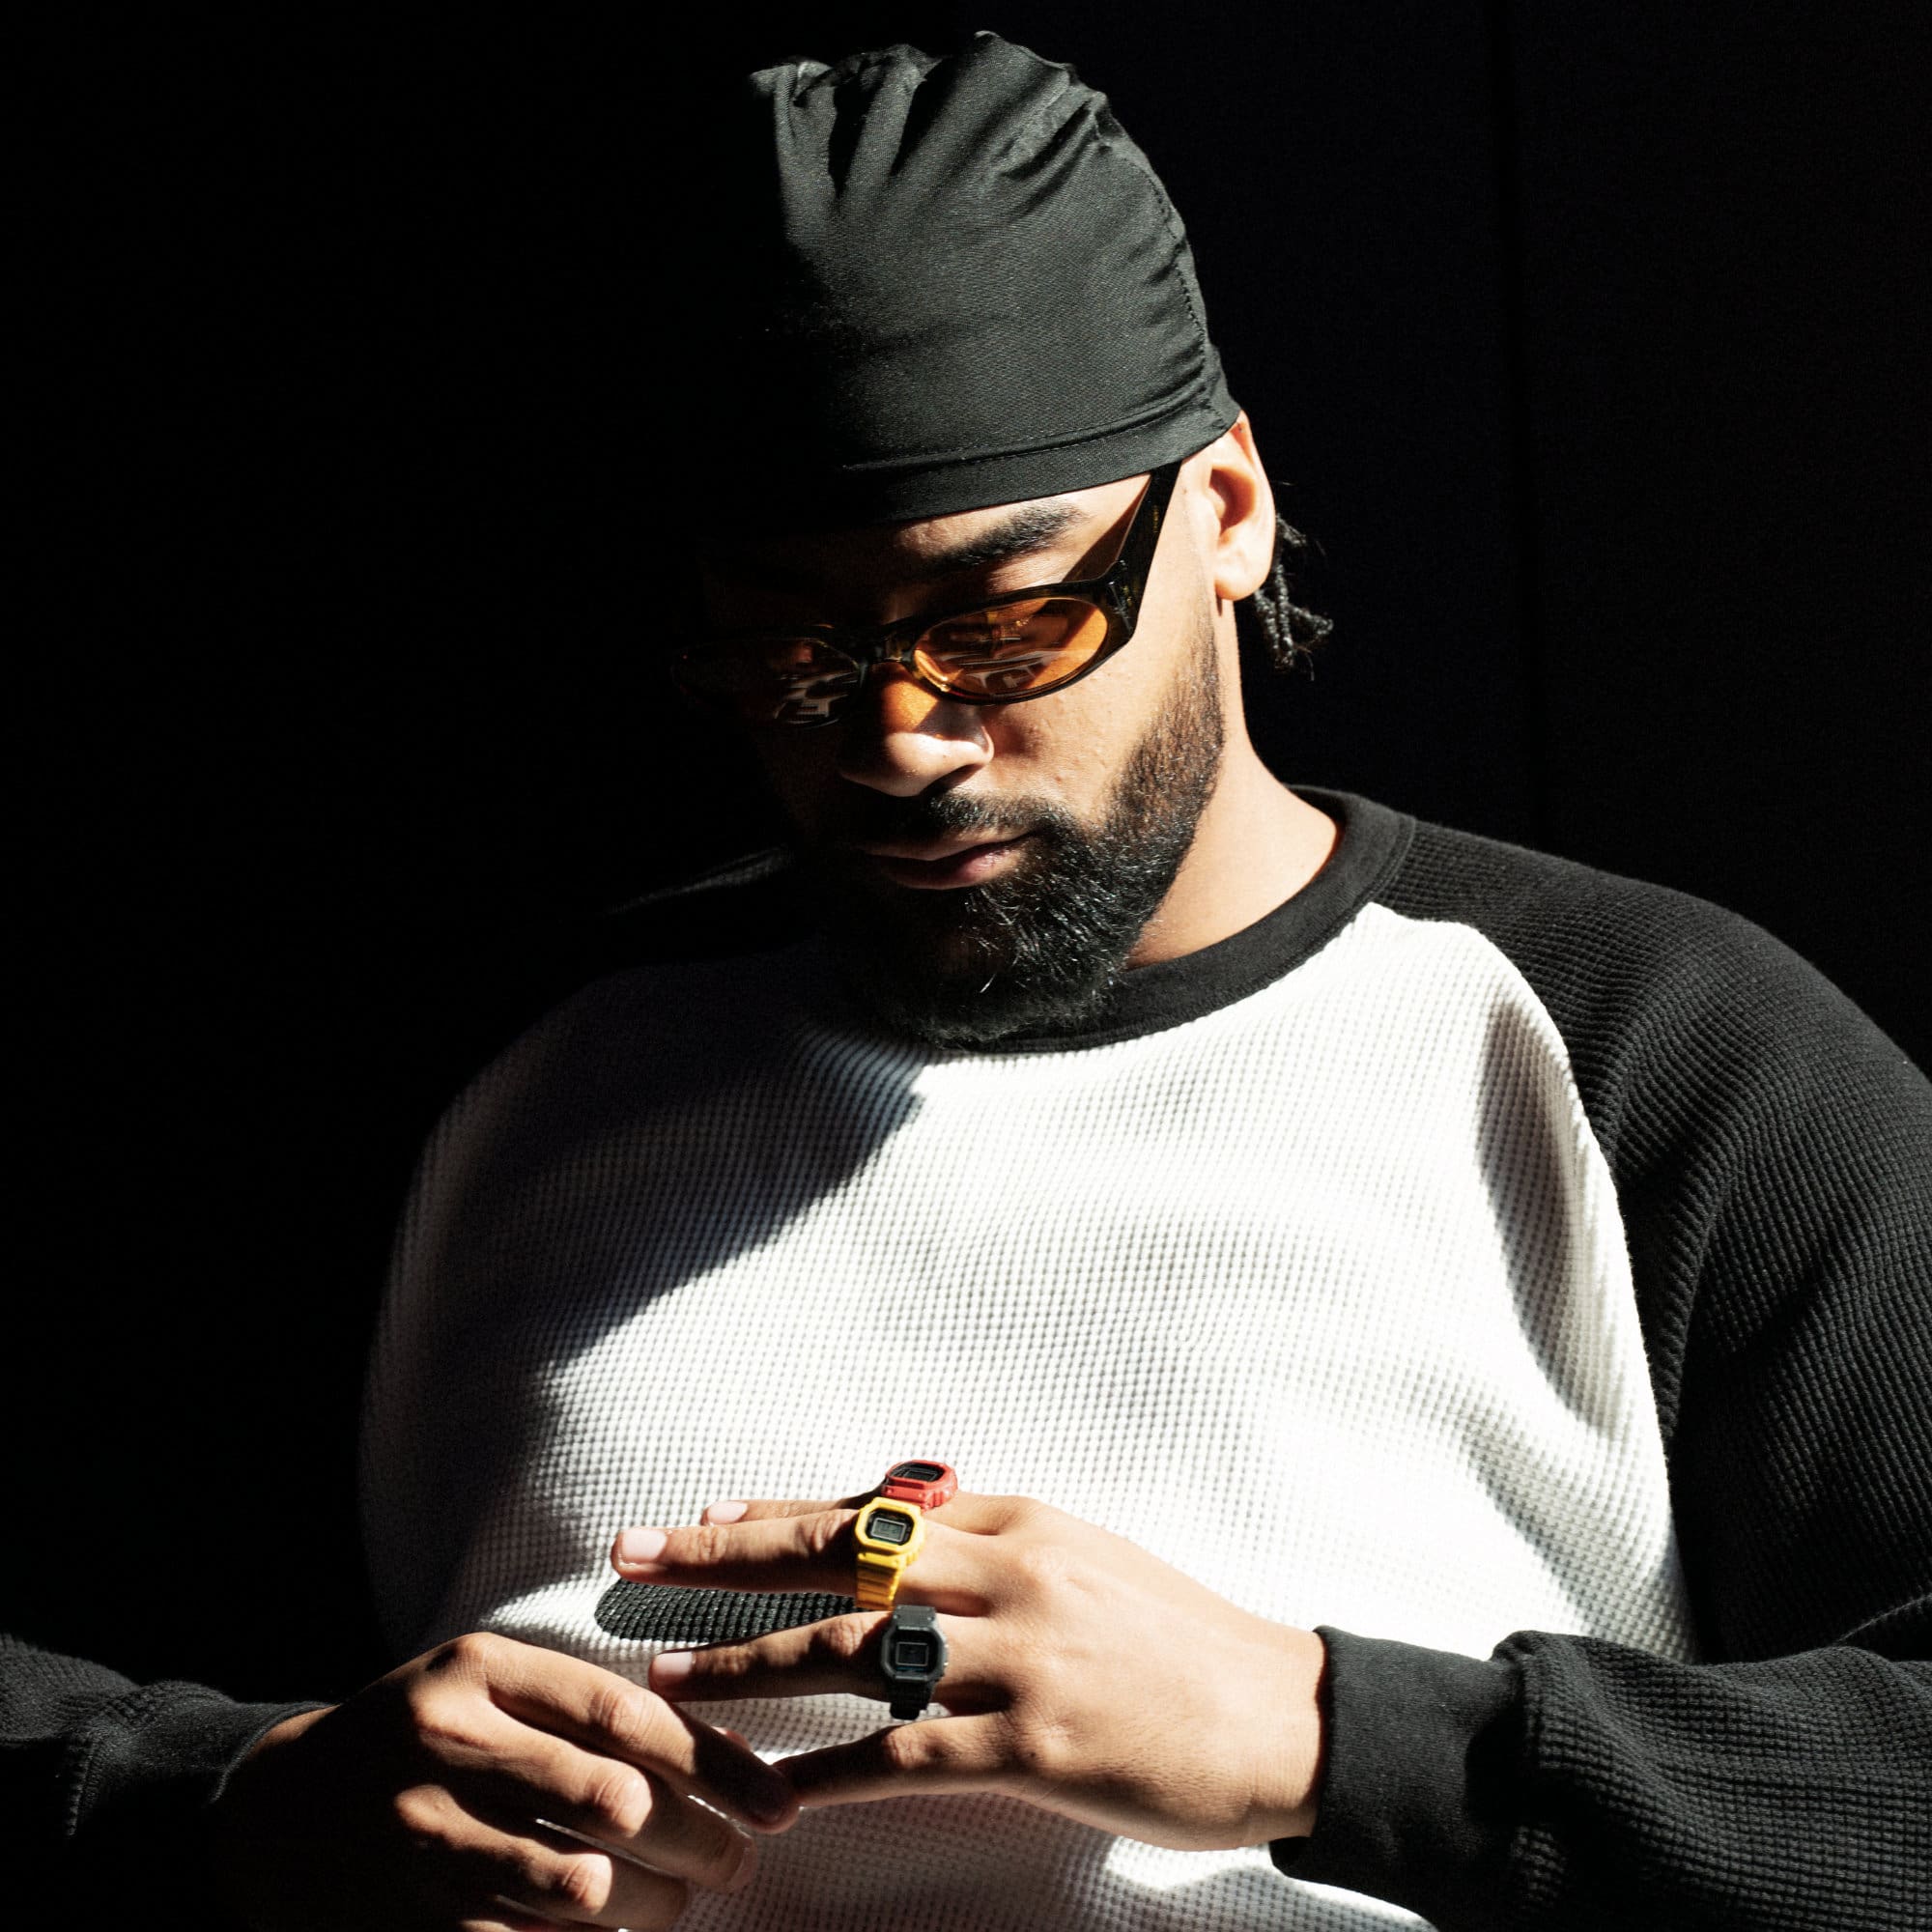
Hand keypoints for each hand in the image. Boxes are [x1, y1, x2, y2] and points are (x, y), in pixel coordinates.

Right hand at [207, 1630, 797, 1930]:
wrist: (276, 1819)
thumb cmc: (420, 1740)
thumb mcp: (487, 1686)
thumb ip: (585, 1707)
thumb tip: (725, 1752)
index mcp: (479, 1670)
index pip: (626, 1714)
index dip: (716, 1761)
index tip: (775, 1799)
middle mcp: (448, 1748)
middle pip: (617, 1801)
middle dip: (701, 1840)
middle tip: (737, 1860)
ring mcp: (424, 1843)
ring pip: (584, 1887)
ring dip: (656, 1905)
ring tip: (680, 1902)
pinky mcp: (413, 1927)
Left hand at [609, 1491, 1326, 1851]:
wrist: (1283, 1717)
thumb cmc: (1178, 1638)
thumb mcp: (1087, 1559)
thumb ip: (992, 1544)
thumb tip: (894, 1525)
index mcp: (1019, 1523)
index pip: (868, 1510)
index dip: (772, 1514)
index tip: (692, 1517)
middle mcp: (1010, 1574)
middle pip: (837, 1558)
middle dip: (723, 1560)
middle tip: (631, 1562)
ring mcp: (1021, 1658)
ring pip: (853, 1651)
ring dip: (748, 1664)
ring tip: (665, 1680)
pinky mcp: (1035, 1748)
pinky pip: (904, 1756)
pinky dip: (826, 1773)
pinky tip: (769, 1796)